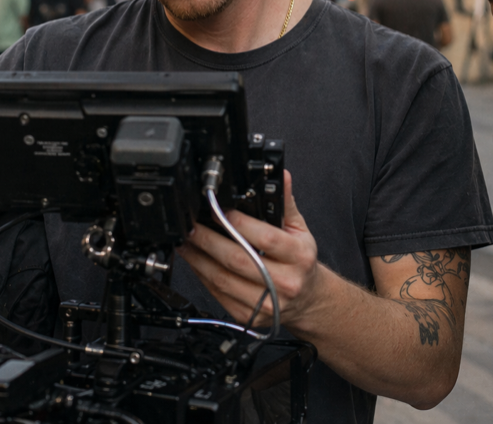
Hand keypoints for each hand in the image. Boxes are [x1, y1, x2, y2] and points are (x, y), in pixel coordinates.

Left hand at [178, 171, 323, 329]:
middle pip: (237, 260)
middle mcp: (284, 282)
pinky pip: (217, 293)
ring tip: (186, 242)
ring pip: (222, 279)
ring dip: (198, 258)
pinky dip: (201, 275)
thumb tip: (282, 176)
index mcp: (298, 257)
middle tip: (192, 226)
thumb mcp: (299, 230)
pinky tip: (194, 261)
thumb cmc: (299, 261)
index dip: (238, 223)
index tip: (218, 211)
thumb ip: (285, 204)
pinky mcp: (248, 316)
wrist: (307, 300)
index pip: (264, 238)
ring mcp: (265, 303)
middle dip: (208, 240)